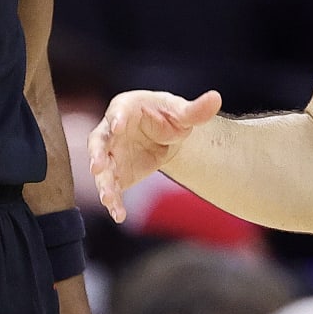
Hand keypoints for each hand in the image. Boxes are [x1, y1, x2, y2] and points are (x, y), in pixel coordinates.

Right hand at [88, 90, 221, 222]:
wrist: (166, 137)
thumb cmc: (169, 116)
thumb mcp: (183, 113)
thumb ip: (196, 109)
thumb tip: (216, 98)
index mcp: (127, 108)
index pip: (118, 110)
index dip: (116, 118)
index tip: (116, 126)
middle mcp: (111, 130)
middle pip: (98, 141)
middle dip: (96, 154)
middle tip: (97, 166)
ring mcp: (111, 154)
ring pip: (101, 169)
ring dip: (103, 183)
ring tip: (108, 198)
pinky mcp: (116, 174)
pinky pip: (111, 188)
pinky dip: (113, 201)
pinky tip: (119, 215)